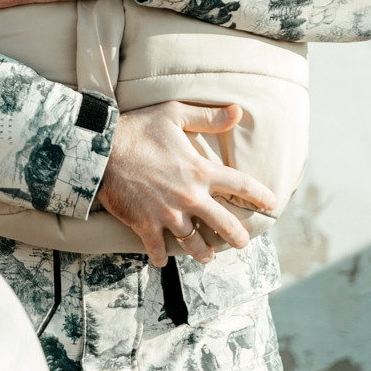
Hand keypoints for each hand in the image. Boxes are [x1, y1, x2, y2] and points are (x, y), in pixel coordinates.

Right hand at [93, 100, 277, 267]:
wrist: (99, 150)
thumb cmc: (136, 129)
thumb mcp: (173, 114)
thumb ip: (207, 116)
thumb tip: (238, 111)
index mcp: (200, 171)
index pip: (241, 185)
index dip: (261, 195)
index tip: (272, 203)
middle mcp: (189, 197)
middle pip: (225, 225)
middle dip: (237, 237)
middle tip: (241, 242)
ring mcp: (167, 214)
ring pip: (194, 243)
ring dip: (203, 252)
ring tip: (206, 256)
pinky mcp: (145, 224)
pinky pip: (157, 248)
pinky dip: (159, 256)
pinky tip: (161, 259)